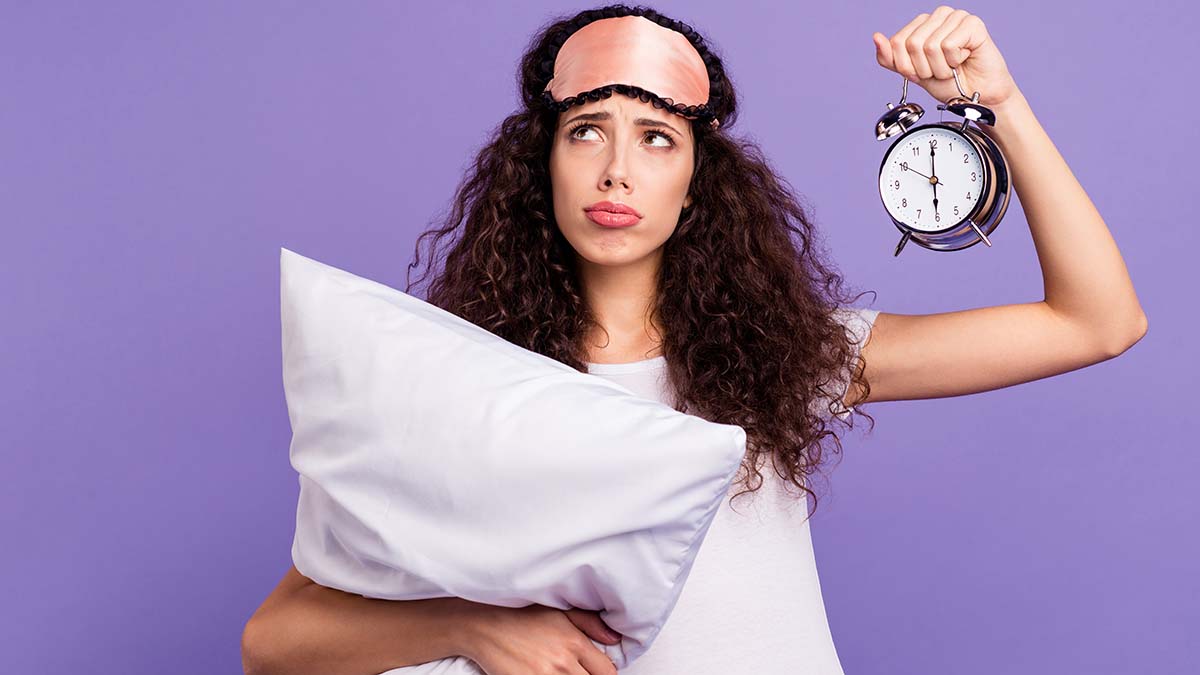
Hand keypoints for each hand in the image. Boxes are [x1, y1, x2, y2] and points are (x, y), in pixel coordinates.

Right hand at [464, 603, 622, 674]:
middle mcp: (563, 663)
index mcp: (574, 642)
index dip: (603, 672)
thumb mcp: (559, 611)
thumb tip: (615, 639)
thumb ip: (590, 623)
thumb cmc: (520, 615)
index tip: (595, 670)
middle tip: (574, 669)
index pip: (607, 671)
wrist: (483, 625)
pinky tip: (546, 673)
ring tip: (558, 671)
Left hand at [872, 6, 1017, 107]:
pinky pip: (948, 46)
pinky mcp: (972, 24)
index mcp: (921, 24)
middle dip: (924, 68)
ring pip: (930, 46)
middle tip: (941, 70)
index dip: (907, 66)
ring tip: (953, 66)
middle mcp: (938, 15)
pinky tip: (964, 58)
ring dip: (940, 67)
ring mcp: (956, 17)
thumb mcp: (912, 73)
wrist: (975, 96)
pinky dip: (954, 61)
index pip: (896, 42)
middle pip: (912, 44)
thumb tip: (876, 37)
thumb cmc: (948, 83)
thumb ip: (891, 58)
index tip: (924, 72)